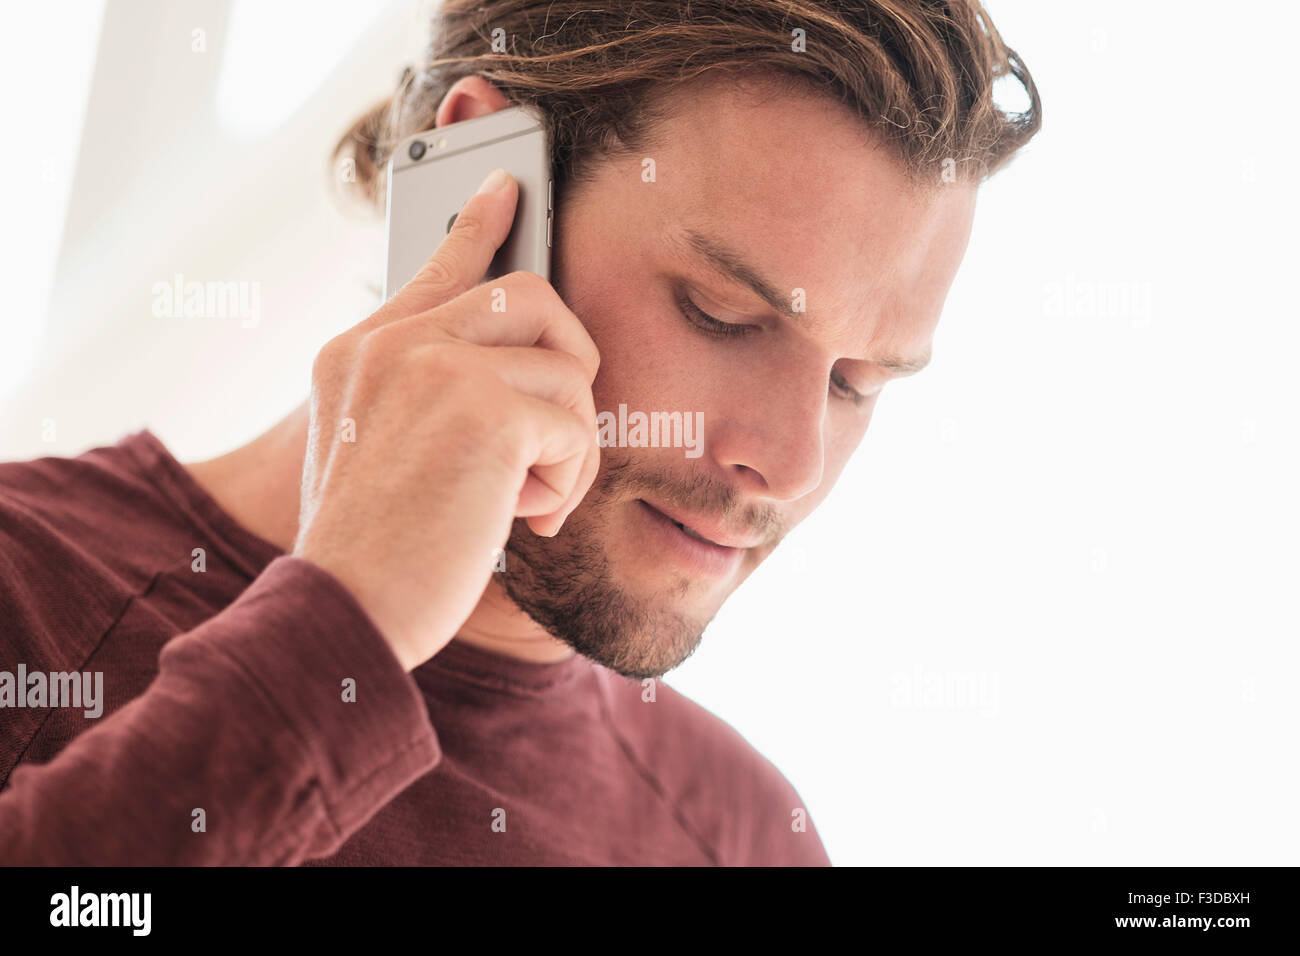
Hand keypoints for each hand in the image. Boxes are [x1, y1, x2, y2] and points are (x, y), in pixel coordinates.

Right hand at [293, 168, 599, 670]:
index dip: (482, 224)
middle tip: (556, 435)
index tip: (509, 186)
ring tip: (530, 500)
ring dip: (568, 448)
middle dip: (569, 367)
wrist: (343, 611)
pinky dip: (568, 481)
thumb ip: (424, 397)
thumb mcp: (376, 453)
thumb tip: (512, 374)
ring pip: (567, 369)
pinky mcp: (484, 410)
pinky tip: (529, 518)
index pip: (438, 265)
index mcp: (360, 351)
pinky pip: (575, 424)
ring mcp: (434, 367)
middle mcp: (392, 342)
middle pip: (532, 298)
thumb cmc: (372, 551)